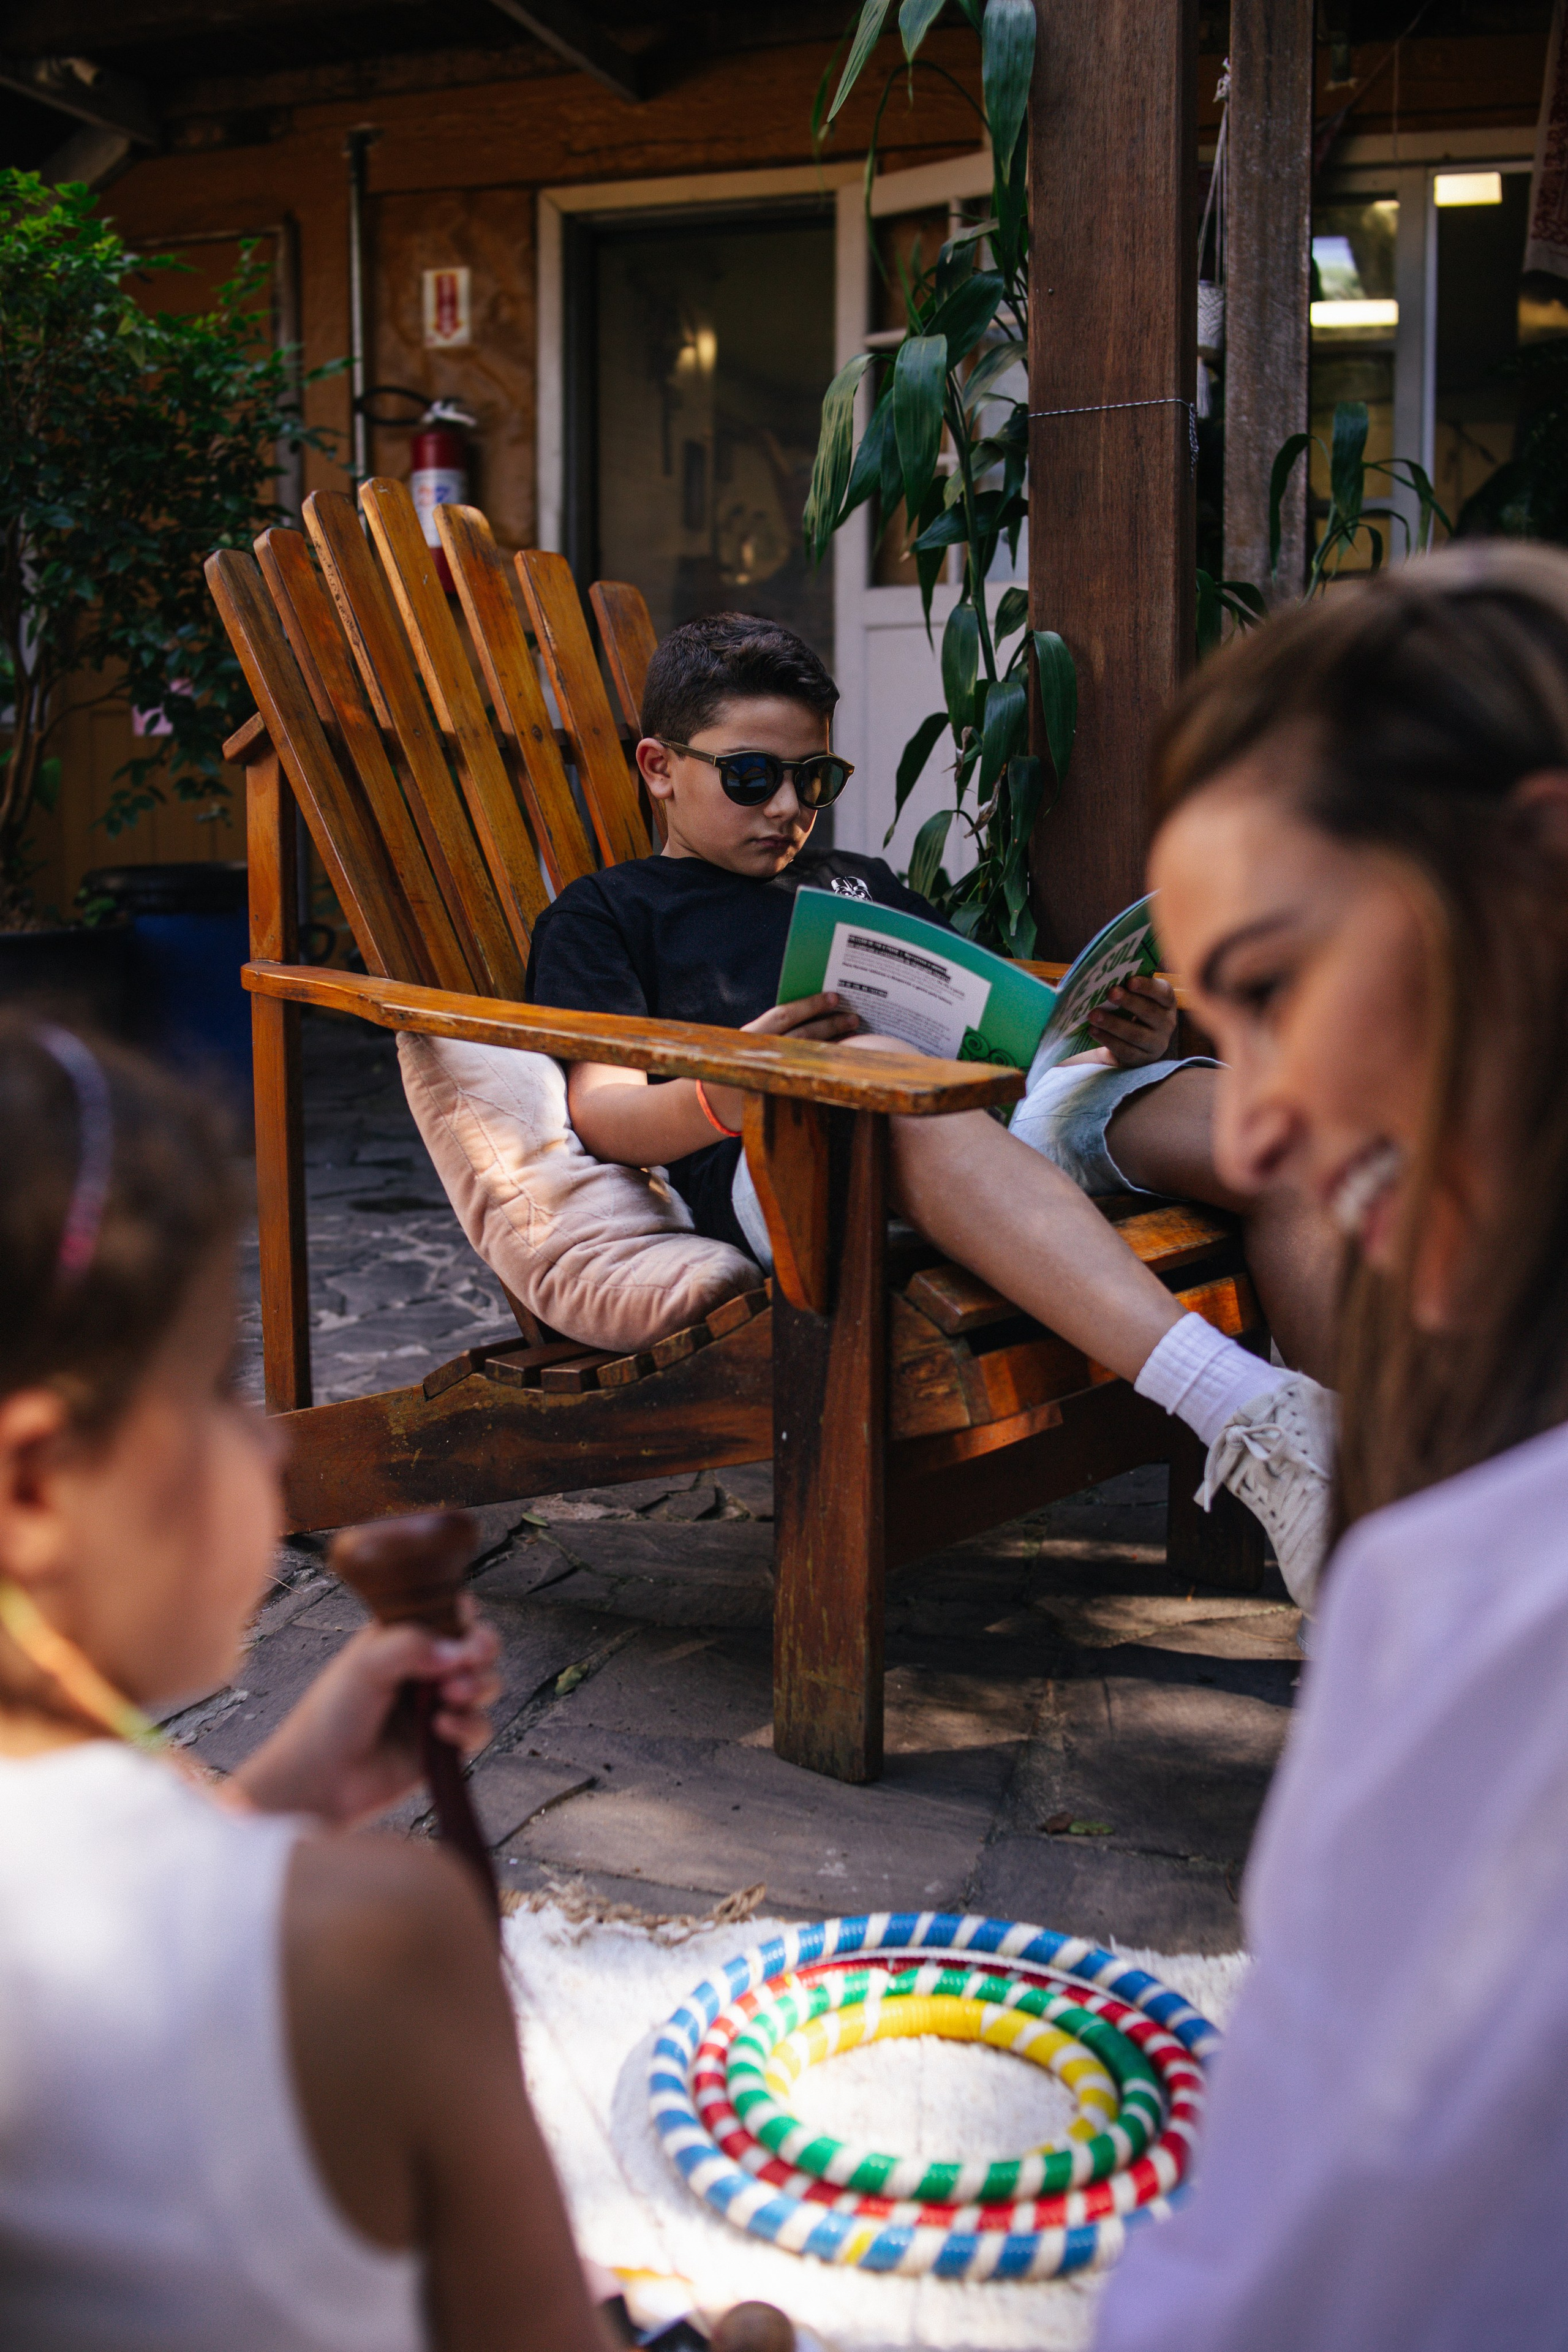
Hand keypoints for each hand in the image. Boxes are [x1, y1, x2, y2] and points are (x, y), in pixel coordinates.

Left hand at [232, 1599, 500, 1827]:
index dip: (464, 1617)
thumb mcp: (365, 1664)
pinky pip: (479, 1728)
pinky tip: (440, 1728)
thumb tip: (459, 1650)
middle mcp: (424, 1669)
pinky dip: (469, 1726)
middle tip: (471, 1658)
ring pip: (485, 1685)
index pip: (448, 1613)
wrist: (321, 1781)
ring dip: (479, 1686)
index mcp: (402, 1639)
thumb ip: (411, 1645)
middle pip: (477, 1646)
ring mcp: (436, 1705)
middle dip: (482, 1650)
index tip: (463, 1628)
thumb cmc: (331, 1716)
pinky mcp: (445, 1743)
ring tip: (453, 1695)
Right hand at [703, 992, 862, 1130]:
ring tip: (853, 1032)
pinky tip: (843, 1054)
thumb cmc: (740, 1060)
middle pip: (804, 1034)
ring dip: (835, 1041)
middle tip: (853, 1016)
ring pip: (811, 1053)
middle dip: (831, 1024)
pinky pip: (812, 1071)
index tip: (833, 996)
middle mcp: (764, 1053)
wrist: (719, 1100)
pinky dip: (828, 1060)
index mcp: (753, 1035)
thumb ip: (776, 1027)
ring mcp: (775, 1072)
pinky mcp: (784, 1088)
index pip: (784, 1015)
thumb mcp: (752, 1041)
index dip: (810, 1004)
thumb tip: (812, 1009)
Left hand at [1086, 973, 1177, 1067]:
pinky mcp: (1142, 1059)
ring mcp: (1156, 1043)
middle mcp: (1167, 1023)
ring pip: (1135, 1033)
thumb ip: (1126, 987)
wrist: (1131, 1042)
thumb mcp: (1135, 998)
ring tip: (1093, 1015)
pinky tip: (1093, 1030)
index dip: (1147, 986)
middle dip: (1129, 1001)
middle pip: (1149, 1012)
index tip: (1130, 981)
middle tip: (1110, 992)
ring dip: (1113, 1023)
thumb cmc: (1131, 1011)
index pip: (1162, 992)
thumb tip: (1104, 976)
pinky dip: (1107, 1039)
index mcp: (1167, 1002)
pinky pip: (1125, 1049)